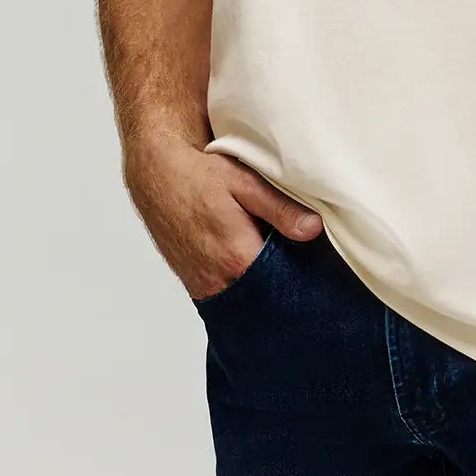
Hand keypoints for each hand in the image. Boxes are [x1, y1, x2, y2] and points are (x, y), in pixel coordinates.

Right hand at [122, 131, 323, 300]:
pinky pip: (227, 298)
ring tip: (282, 274)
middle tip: (306, 278)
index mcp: (237, 257)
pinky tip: (256, 274)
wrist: (155, 174)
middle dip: (285, 291)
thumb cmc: (198, 174)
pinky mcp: (194, 284)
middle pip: (265, 298)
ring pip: (246, 301)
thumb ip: (280, 208)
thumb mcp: (244, 182)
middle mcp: (218, 279)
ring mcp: (203, 286)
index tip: (320, 277)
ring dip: (264, 292)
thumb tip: (314, 229)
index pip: (283, 286)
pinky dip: (244, 290)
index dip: (303, 282)